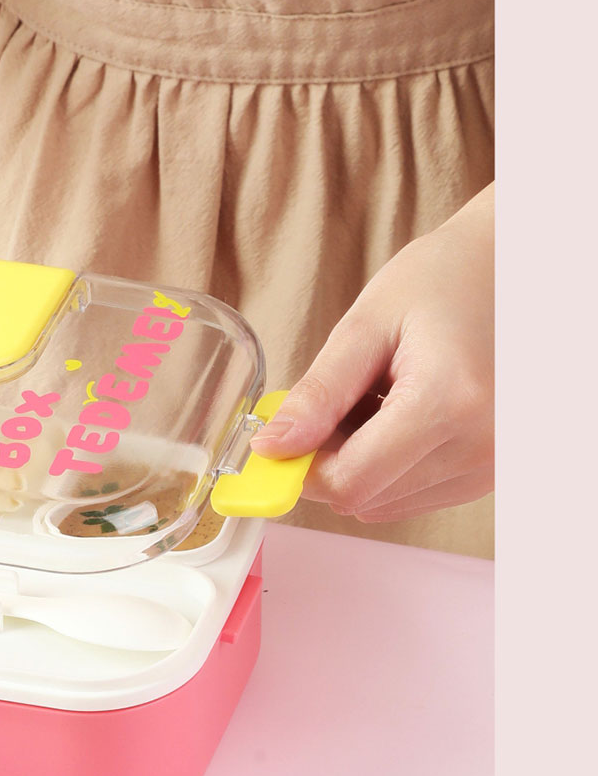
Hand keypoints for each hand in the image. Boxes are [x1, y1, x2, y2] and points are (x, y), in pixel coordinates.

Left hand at [250, 187, 493, 525]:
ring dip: (361, 465)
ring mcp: (491, 464)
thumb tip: (272, 447)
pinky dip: (391, 466)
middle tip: (331, 401)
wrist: (503, 272)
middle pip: (367, 497)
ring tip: (374, 400)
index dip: (302, 467)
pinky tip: (399, 415)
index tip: (280, 436)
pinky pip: (416, 496)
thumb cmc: (439, 282)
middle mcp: (481, 446)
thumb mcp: (365, 326)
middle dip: (329, 460)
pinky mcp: (491, 472)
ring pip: (388, 503)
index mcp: (449, 402)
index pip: (352, 481)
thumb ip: (320, 394)